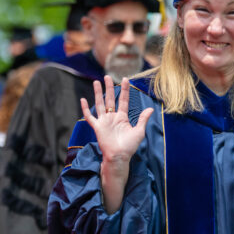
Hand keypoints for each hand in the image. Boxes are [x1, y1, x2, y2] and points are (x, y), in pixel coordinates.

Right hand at [80, 76, 153, 212]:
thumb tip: (150, 108)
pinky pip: (90, 116)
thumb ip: (142, 119)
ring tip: (96, 82)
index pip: (122, 100)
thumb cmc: (130, 146)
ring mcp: (104, 121)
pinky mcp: (97, 127)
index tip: (125, 79)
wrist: (120, 157)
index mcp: (122, 117)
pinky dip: (85, 108)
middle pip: (110, 99)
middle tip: (108, 76)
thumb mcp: (139, 131)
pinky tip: (83, 100)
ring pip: (99, 104)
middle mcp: (112, 117)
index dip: (124, 90)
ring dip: (98, 93)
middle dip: (109, 87)